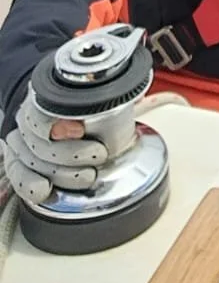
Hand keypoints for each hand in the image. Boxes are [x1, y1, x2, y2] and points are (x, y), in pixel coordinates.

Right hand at [3, 89, 107, 205]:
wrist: (53, 118)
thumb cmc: (75, 108)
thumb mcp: (90, 97)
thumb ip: (108, 94)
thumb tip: (135, 92)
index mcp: (44, 100)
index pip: (43, 112)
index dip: (59, 123)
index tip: (80, 130)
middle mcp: (28, 123)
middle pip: (42, 143)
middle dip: (72, 154)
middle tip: (99, 155)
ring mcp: (22, 146)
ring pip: (34, 162)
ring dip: (62, 173)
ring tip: (88, 176)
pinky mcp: (18, 166)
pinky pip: (19, 178)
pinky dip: (31, 185)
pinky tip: (45, 190)